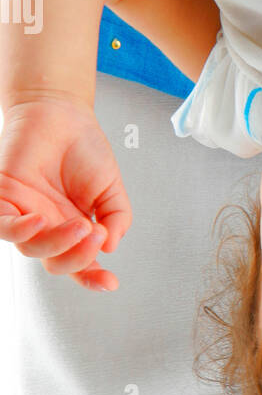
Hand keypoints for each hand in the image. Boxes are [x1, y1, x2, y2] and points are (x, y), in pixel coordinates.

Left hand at [0, 95, 130, 289]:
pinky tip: (39, 220)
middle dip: (78, 257)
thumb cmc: (83, 149)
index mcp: (72, 229)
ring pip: (30, 248)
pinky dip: (19, 229)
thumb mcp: (112, 188)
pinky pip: (2, 226)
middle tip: (96, 233)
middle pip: (54, 262)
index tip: (111, 283)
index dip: (93, 278)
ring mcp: (24, 214)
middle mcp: (46, 226)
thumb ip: (117, 218)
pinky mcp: (3, 198)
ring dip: (56, 243)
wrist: (60, 112)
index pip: (79, 263)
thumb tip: (111, 247)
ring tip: (80, 224)